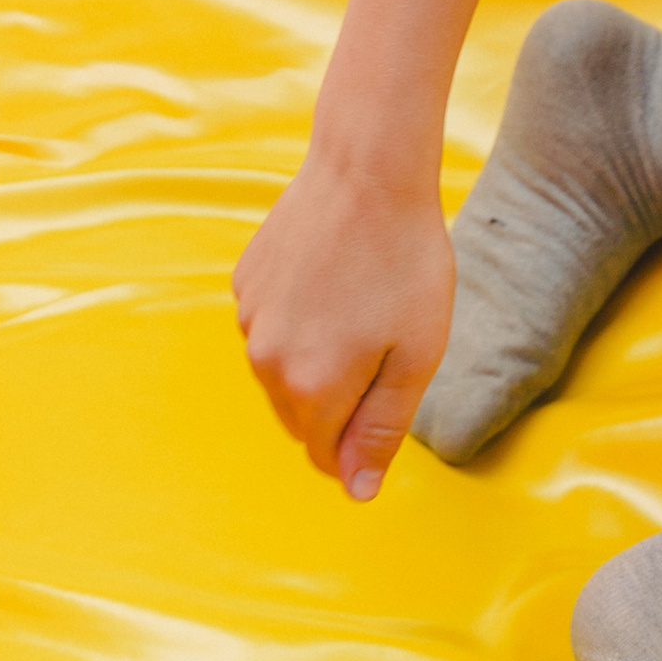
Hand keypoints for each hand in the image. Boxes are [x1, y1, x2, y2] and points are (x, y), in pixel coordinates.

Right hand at [232, 154, 454, 501]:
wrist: (367, 169)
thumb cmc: (405, 260)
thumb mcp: (417, 354)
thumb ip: (382, 430)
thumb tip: (356, 491)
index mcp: (311, 389)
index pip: (326, 454)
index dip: (362, 436)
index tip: (390, 385)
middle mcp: (266, 362)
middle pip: (301, 417)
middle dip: (340, 398)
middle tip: (384, 339)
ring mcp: (249, 318)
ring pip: (282, 370)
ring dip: (316, 355)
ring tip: (360, 300)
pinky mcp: (244, 280)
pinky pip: (270, 323)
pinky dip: (299, 315)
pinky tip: (333, 274)